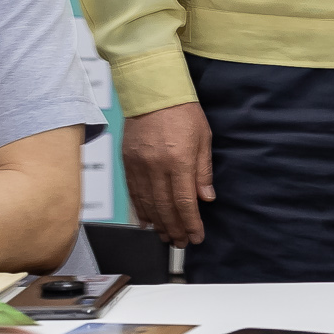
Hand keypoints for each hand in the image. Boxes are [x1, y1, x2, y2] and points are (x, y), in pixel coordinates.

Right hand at [123, 101, 212, 246]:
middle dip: (174, 229)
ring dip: (158, 224)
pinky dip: (140, 210)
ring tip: (165, 237)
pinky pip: (133, 192)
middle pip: (165, 208)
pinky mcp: (127, 162)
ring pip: (147, 204)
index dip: (191, 224)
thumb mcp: (203, 138)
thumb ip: (203, 171)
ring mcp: (139, 165)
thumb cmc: (182, 111)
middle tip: (180, 243)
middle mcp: (157, 166)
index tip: (196, 237)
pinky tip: (147, 222)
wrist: (153, 91)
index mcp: (179, 160)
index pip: (185, 202)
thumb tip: (206, 198)